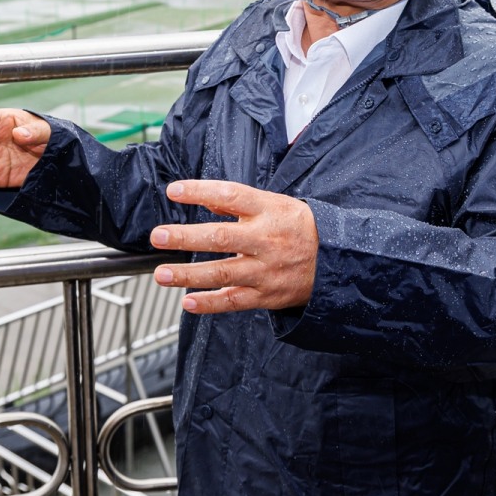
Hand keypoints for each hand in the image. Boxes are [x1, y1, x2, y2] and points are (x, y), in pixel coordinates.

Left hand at [150, 180, 318, 313]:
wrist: (337, 261)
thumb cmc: (299, 228)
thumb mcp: (275, 205)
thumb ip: (239, 204)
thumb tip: (206, 199)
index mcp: (268, 210)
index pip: (230, 195)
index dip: (200, 192)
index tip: (174, 191)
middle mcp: (265, 239)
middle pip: (220, 237)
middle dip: (186, 237)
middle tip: (158, 236)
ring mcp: (265, 270)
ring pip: (222, 273)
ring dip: (188, 275)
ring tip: (161, 274)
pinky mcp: (267, 295)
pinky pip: (234, 301)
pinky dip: (210, 304)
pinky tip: (188, 303)